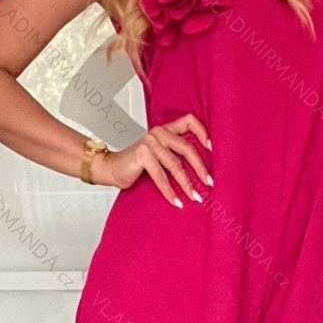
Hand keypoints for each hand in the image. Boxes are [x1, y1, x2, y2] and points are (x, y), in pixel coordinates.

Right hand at [91, 113, 212, 207]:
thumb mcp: (159, 156)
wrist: (110, 168)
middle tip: (209, 182)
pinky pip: (161, 176)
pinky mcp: (142, 155)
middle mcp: (158, 133)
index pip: (188, 121)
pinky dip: (170, 192)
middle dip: (200, 168)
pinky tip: (176, 201)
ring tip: (194, 197)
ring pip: (176, 165)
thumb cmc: (136, 164)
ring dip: (187, 184)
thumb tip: (201, 170)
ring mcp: (150, 143)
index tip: (212, 148)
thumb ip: (175, 155)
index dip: (202, 132)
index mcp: (165, 130)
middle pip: (187, 148)